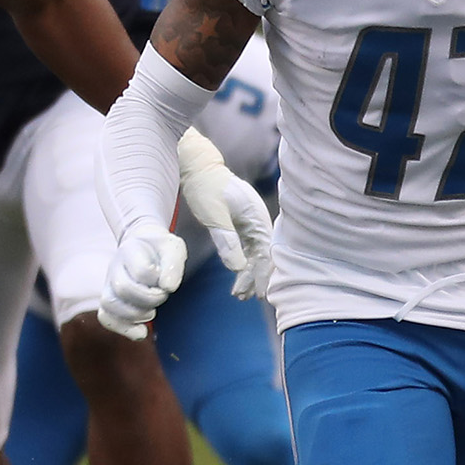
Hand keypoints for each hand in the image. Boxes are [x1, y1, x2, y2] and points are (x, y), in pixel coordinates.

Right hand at [98, 223, 186, 340]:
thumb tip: (168, 287)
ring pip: (110, 304)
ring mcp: (109, 284)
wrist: (146, 248)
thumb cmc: (162, 250)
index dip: (157, 279)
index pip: (142, 270)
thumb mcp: (174, 248)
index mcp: (131, 250)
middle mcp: (115, 266)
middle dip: (149, 298)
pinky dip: (124, 328)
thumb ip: (174, 265)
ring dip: (135, 314)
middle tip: (162, 296)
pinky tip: (142, 332)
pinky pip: (106, 317)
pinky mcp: (110, 300)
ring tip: (152, 312)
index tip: (167, 280)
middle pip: (123, 288)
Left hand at [174, 128, 273, 299]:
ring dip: (248, 273)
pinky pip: (247, 248)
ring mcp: (251, 222)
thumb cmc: (205, 188)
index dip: (263, 275)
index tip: (259, 294)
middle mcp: (259, 221)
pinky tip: (236, 275)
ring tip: (238, 293)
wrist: (198, 167)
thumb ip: (227, 240)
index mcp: (257, 218)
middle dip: (255, 278)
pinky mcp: (242, 224)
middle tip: (244, 297)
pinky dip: (243, 262)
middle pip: (264, 256)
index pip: (266, 253)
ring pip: (255, 254)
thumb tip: (238, 268)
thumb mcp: (214, 215)